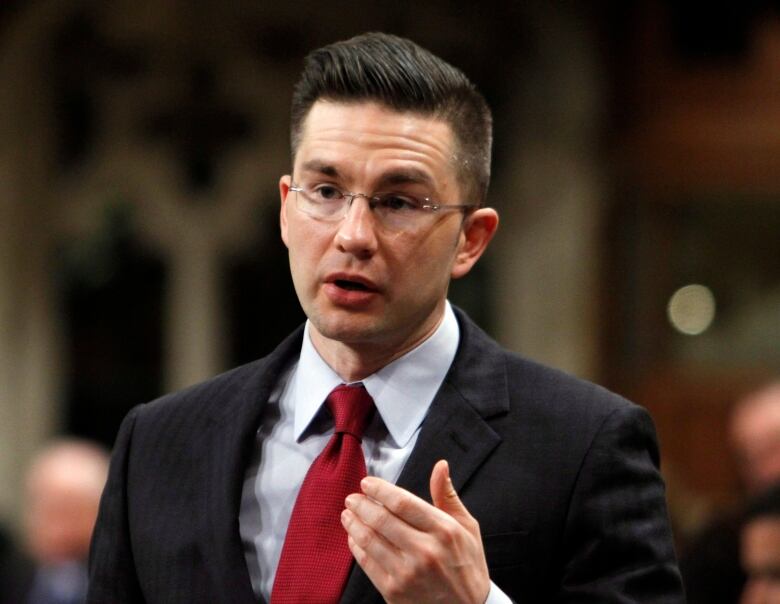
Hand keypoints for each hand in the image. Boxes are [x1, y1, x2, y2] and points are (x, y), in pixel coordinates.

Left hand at [341, 459, 489, 603]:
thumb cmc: (468, 564)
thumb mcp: (467, 527)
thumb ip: (448, 495)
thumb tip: (440, 465)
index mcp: (443, 530)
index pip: (402, 502)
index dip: (379, 489)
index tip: (367, 483)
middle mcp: (424, 551)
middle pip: (381, 519)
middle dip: (361, 505)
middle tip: (352, 498)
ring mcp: (407, 573)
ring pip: (369, 540)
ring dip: (353, 523)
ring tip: (348, 514)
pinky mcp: (394, 591)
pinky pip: (366, 563)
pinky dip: (355, 546)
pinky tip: (353, 537)